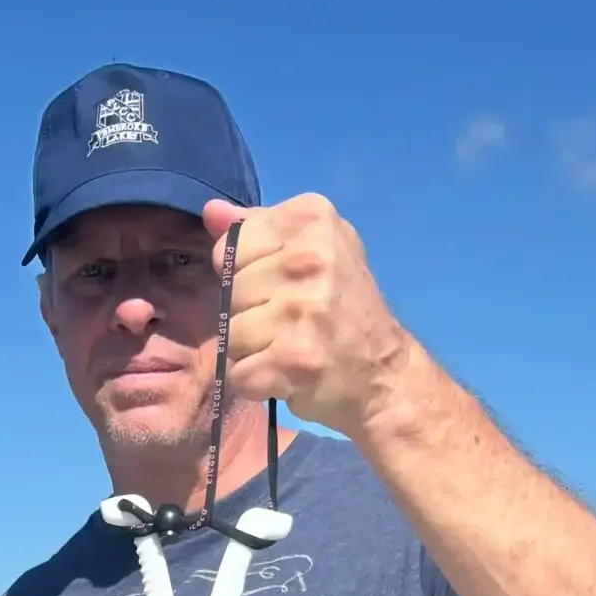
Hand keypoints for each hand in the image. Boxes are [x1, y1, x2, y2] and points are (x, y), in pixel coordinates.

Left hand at [204, 193, 408, 440]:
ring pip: (231, 334)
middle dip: (249, 315)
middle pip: (231, 291)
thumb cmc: (342, 307)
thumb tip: (212, 212)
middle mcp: (310, 257)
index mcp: (312, 219)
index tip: (279, 286)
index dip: (245, 274)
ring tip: (286, 348)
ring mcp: (303, 308)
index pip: (232, 247)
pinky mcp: (296, 357)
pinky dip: (256, 383)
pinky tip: (285, 375)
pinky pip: (240, 373)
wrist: (383, 372)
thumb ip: (258, 229)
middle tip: (288, 324)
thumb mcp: (312, 249)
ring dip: (251, 352)